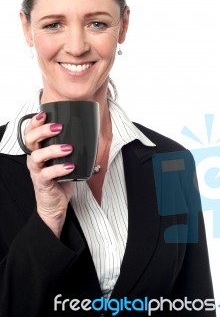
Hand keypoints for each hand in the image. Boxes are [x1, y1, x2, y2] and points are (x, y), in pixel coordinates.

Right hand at [24, 112, 74, 237]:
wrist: (55, 204)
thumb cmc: (60, 180)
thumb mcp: (64, 161)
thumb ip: (71, 147)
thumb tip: (91, 134)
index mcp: (39, 150)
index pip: (31, 132)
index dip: (35, 122)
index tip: (44, 113)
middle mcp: (35, 159)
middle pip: (30, 140)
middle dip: (43, 130)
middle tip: (58, 126)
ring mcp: (37, 171)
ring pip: (38, 155)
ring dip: (53, 149)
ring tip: (69, 147)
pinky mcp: (42, 183)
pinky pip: (48, 174)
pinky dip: (60, 169)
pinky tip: (70, 166)